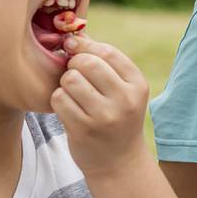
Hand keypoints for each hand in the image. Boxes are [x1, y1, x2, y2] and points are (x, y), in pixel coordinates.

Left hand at [50, 35, 149, 176]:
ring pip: (70, 80)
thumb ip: (102, 61)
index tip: (75, 51)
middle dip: (74, 65)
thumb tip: (73, 34)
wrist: (119, 162)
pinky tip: (68, 109)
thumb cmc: (116, 117)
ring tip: (73, 95)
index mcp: (137, 84)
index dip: (86, 47)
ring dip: (65, 84)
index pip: (107, 52)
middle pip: (86, 63)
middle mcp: (125, 100)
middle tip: (74, 75)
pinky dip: (59, 101)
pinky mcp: (83, 130)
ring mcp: (104, 117)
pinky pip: (59, 99)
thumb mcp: (121, 90)